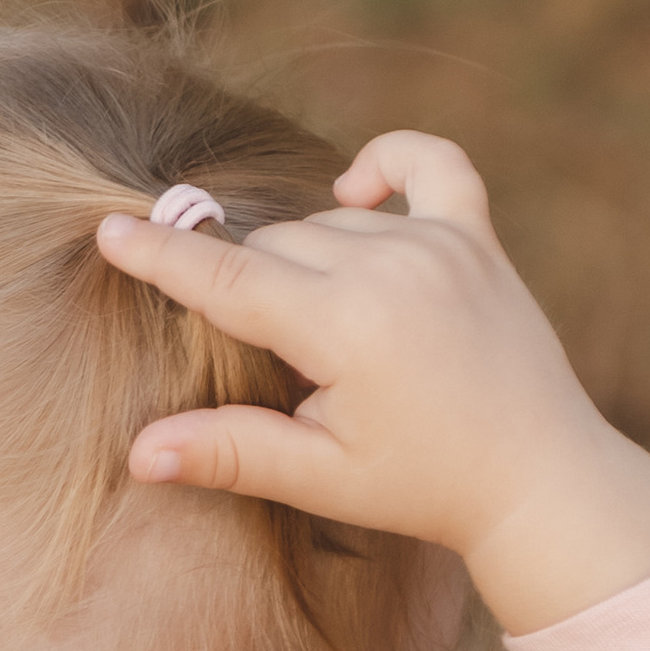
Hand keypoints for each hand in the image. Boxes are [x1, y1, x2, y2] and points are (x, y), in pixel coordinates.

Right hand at [98, 132, 649, 636]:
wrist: (540, 481)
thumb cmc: (423, 487)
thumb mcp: (320, 478)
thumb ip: (230, 451)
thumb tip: (139, 455)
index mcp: (345, 325)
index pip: (228, 277)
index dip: (163, 255)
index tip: (109, 229)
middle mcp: (390, 267)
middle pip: (274, 247)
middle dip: (252, 289)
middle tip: (279, 358)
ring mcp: (439, 244)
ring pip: (329, 220)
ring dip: (309, 259)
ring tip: (329, 333)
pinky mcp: (476, 238)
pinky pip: (431, 165)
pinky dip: (390, 163)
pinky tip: (358, 189)